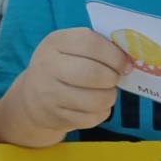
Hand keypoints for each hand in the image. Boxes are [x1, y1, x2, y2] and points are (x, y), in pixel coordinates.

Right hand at [13, 27, 131, 135]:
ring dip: (109, 97)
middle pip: (93, 73)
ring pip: (95, 100)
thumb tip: (130, 58)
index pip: (90, 43)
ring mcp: (49, 93)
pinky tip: (95, 106)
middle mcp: (47, 66)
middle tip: (114, 79)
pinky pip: (90, 118)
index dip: (114, 54)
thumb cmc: (61, 66)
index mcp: (55, 42)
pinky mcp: (55, 117)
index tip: (124, 63)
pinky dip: (100, 113)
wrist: (30, 98)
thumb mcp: (69, 47)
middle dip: (112, 78)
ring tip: (106, 93)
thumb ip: (96, 46)